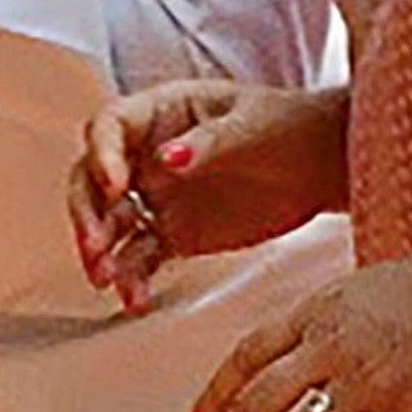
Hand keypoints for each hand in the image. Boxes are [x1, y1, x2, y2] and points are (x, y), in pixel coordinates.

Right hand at [69, 82, 350, 312]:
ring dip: (101, 250)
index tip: (114, 184)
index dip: (102, 153)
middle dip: (87, 211)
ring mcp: (158, 196)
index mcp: (162, 111)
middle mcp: (148, 153)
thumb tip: (165, 158)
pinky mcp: (174, 235)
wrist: (324, 168)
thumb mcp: (252, 126)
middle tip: (94, 242)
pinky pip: (140, 258)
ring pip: (111, 223)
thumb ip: (209, 143)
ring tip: (105, 278)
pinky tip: (134, 300)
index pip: (111, 126)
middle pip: (93, 179)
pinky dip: (132, 279)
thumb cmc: (290, 128)